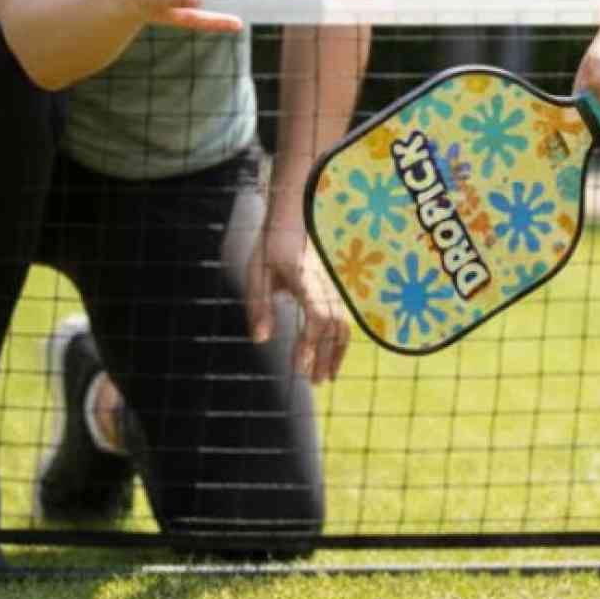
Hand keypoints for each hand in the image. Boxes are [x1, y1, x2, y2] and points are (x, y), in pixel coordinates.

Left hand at [247, 214, 349, 385]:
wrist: (294, 216)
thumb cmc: (271, 245)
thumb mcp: (256, 272)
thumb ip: (259, 306)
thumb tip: (261, 341)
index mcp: (303, 278)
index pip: (316, 314)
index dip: (311, 342)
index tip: (301, 367)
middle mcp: (323, 284)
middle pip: (333, 326)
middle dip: (325, 357)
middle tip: (314, 382)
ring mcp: (332, 286)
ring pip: (343, 324)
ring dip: (335, 353)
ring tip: (325, 377)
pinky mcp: (333, 289)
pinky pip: (342, 319)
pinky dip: (339, 342)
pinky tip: (330, 358)